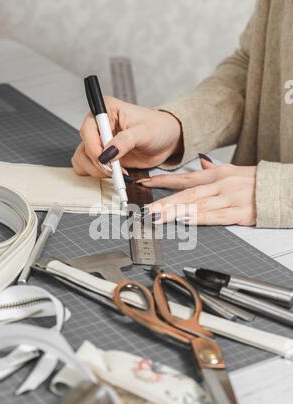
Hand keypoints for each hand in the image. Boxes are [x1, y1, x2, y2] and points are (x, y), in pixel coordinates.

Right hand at [72, 97, 182, 177]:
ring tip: (117, 173)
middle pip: (84, 146)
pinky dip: (97, 174)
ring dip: (96, 170)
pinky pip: (88, 167)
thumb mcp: (145, 132)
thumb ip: (125, 141)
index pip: (88, 129)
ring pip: (82, 159)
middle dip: (98, 162)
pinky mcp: (103, 156)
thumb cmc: (159, 128)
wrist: (167, 140)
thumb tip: (107, 154)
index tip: (105, 160)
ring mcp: (99, 142)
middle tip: (115, 170)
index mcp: (107, 110)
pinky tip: (114, 175)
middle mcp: (99, 125)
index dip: (94, 147)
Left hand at [142, 159, 256, 225]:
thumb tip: (201, 161)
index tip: (145, 184)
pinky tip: (185, 221)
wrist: (285, 188)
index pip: (186, 177)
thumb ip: (215, 169)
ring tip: (159, 218)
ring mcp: (231, 198)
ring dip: (176, 212)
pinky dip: (200, 218)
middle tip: (148, 210)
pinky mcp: (241, 213)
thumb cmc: (259, 181)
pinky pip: (217, 216)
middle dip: (165, 202)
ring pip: (198, 205)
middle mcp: (222, 184)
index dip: (164, 181)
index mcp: (218, 174)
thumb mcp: (235, 170)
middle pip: (188, 194)